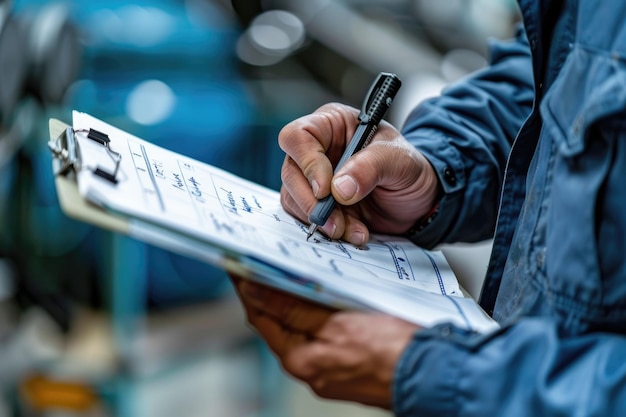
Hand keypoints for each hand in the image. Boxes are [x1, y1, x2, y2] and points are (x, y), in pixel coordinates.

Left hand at [231, 276, 420, 408]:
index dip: (247, 287)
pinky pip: (321, 329)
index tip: (239, 262)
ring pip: (300, 323)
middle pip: (278, 320)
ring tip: (289, 269)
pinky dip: (314, 308)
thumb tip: (258, 291)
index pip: (261, 316)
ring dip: (292, 296)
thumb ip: (295, 308)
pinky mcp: (346, 359)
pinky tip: (322, 292)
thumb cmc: (393, 351)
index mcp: (301, 359)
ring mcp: (329, 365)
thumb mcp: (337, 323)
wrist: (435, 372)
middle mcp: (310, 366)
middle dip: (268, 289)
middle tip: (263, 259)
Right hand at [279, 102, 440, 244]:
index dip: (307, 163)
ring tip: (350, 229)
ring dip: (320, 219)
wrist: (419, 200)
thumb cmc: (409, 167)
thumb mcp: (400, 160)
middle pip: (291, 171)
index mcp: (332, 125)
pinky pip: (306, 218)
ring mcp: (314, 178)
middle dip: (311, 201)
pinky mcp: (317, 204)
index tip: (326, 189)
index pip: (299, 136)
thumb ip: (371, 167)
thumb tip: (339, 189)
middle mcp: (317, 149)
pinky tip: (353, 232)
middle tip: (335, 220)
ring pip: (294, 198)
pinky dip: (328, 230)